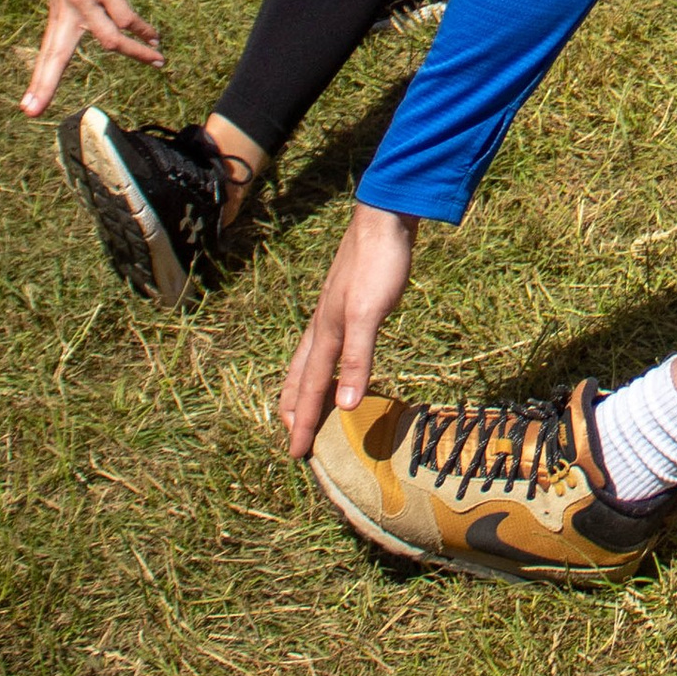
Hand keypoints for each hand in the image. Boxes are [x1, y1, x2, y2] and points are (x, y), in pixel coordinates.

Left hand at [21, 0, 161, 117]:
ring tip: (158, 62)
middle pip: (56, 55)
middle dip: (45, 83)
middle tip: (32, 112)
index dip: (40, 79)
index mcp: (58, 8)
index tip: (27, 107)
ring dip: (135, 54)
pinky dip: (142, 28)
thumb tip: (86, 6)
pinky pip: (125, 15)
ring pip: (108, 40)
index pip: (47, 50)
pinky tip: (155, 35)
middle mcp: (66, 8)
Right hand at [279, 204, 417, 456]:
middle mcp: (324, 326)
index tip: (296, 455)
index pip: (309, 389)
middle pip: (302, 376)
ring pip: (312, 360)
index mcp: (326, 333)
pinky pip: (329, 345)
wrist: (385, 220)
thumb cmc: (378, 265)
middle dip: (295, 407)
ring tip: (302, 405)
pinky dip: (325, 364)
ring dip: (306, 387)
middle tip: (290, 435)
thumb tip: (343, 406)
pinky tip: (335, 361)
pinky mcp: (349, 302)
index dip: (302, 422)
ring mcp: (334, 312)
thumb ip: (357, 359)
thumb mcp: (370, 314)